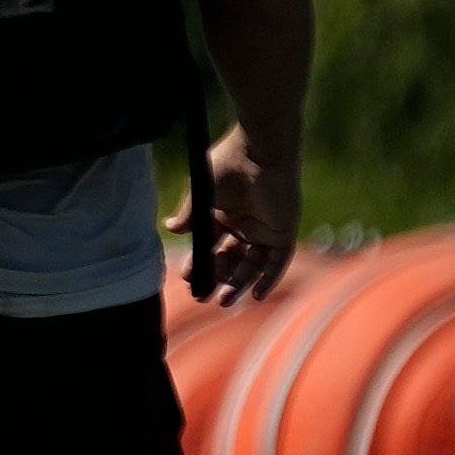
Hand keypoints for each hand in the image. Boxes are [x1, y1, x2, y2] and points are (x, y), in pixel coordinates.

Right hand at [187, 129, 297, 304]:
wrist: (259, 152)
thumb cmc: (227, 166)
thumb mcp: (201, 194)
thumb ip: (190, 214)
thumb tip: (171, 229)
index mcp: (223, 214)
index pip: (209, 246)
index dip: (199, 263)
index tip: (187, 278)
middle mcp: (244, 224)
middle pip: (230, 260)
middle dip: (217, 279)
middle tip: (203, 297)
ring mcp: (265, 229)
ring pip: (252, 265)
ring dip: (239, 284)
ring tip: (224, 302)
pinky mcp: (283, 232)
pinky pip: (277, 262)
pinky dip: (269, 279)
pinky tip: (256, 296)